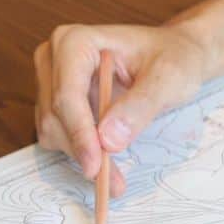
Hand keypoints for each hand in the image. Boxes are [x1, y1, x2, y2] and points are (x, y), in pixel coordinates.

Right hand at [34, 23, 208, 194]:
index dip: (80, 133)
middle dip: (81, 150)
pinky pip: (57, 134)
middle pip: (54, 115)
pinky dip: (79, 152)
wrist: (174, 55)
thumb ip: (140, 106)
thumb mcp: (169, 78)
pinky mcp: (53, 100)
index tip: (96, 166)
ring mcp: (50, 79)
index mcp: (75, 41)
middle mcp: (53, 58)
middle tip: (111, 181)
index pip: (67, 94)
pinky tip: (104, 158)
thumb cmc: (173, 57)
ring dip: (80, 155)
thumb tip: (108, 139)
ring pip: (51, 129)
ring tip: (113, 175)